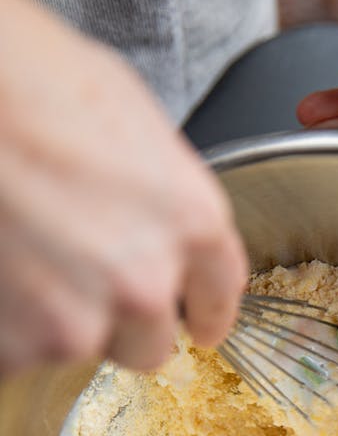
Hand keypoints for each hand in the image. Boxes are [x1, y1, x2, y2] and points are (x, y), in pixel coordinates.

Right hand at [0, 0, 247, 372]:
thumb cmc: (25, 80)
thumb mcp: (125, 116)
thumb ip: (159, 192)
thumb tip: (156, 215)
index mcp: (190, 222)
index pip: (218, 295)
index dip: (204, 311)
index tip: (198, 324)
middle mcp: (146, 283)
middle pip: (150, 343)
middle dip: (119, 321)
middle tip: (75, 275)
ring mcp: (79, 322)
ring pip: (78, 348)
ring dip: (51, 320)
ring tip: (18, 254)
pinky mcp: (20, 346)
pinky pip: (19, 355)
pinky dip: (5, 329)